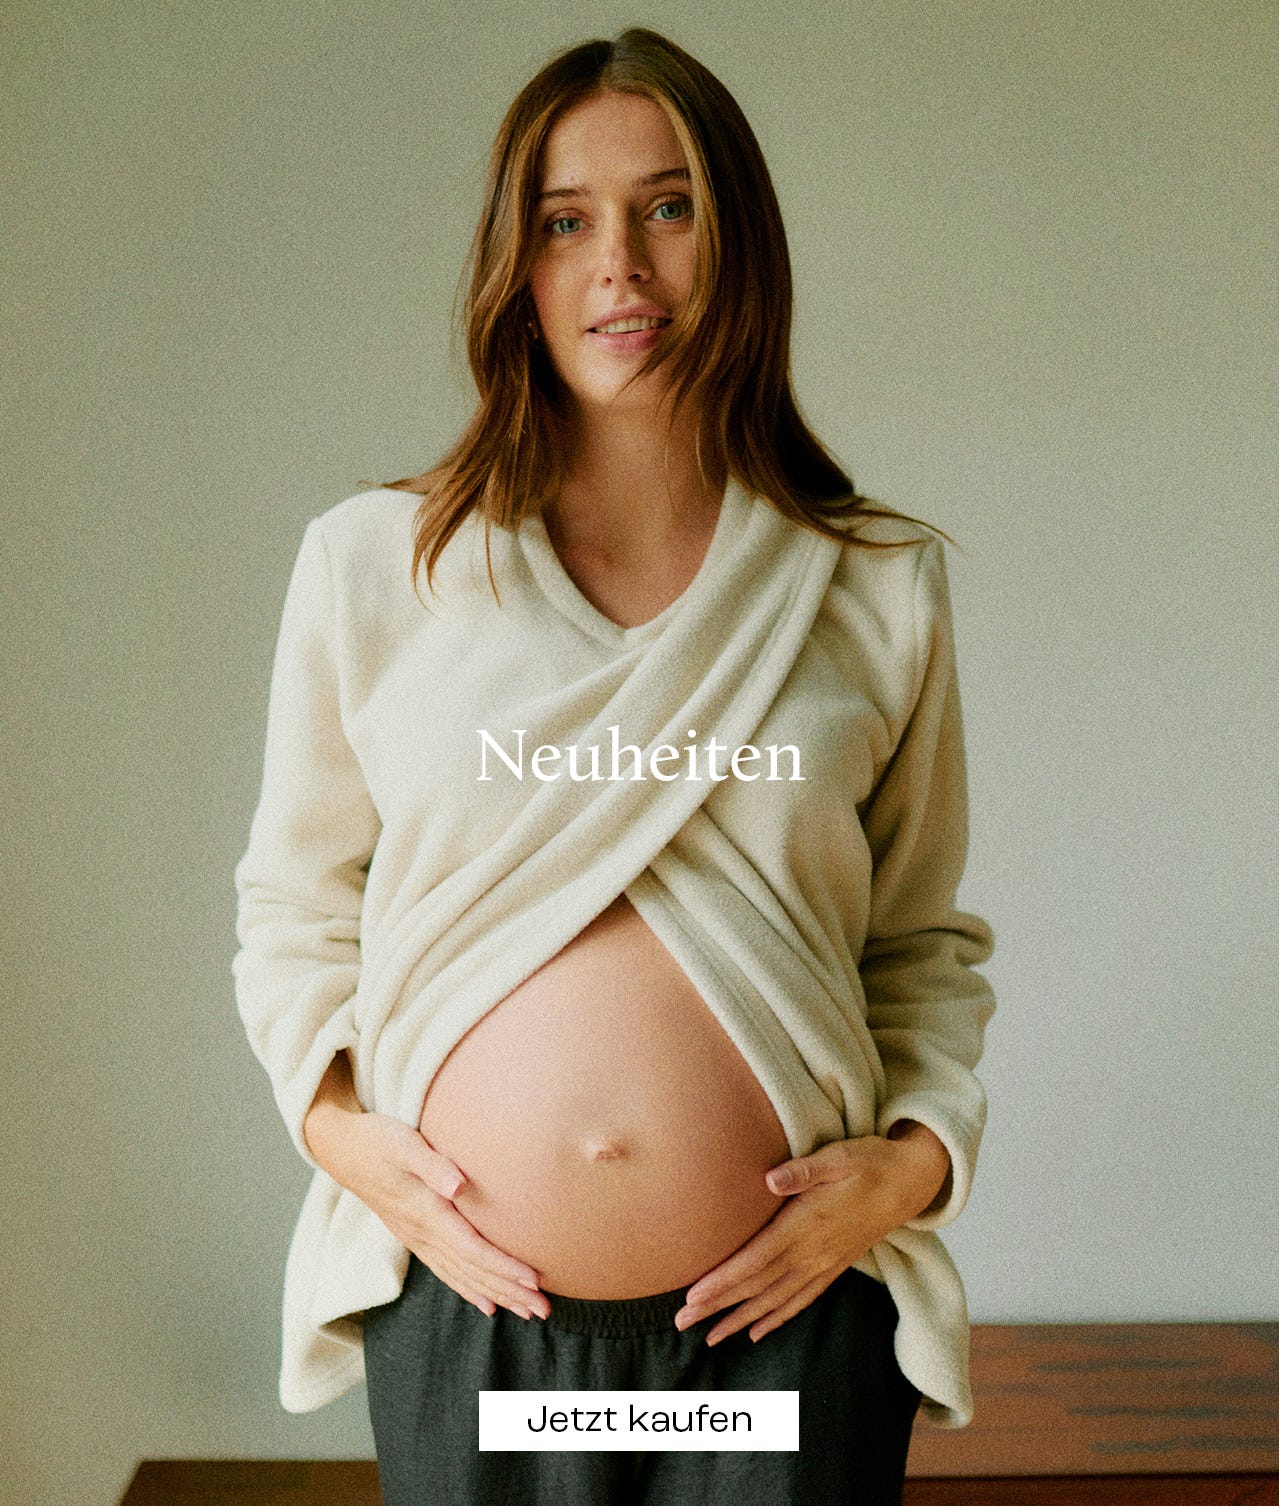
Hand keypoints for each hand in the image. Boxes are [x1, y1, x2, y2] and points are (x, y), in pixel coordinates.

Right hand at [303, 1060, 548, 1321]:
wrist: (341, 1148)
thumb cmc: (377, 1140)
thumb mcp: (403, 1143)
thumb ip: (432, 1164)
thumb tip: (459, 1185)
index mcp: (425, 1213)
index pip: (471, 1250)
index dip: (503, 1267)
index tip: (533, 1280)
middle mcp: (422, 1233)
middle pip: (471, 1271)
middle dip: (509, 1291)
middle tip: (544, 1310)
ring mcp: (417, 1238)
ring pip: (461, 1276)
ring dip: (495, 1295)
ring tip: (526, 1312)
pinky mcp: (414, 1235)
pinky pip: (446, 1271)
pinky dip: (468, 1289)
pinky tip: (487, 1304)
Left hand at [673, 1129, 947, 1345]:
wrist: (911, 1181)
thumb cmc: (871, 1161)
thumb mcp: (840, 1155)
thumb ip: (803, 1169)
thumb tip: (767, 1179)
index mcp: (807, 1224)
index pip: (755, 1260)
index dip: (723, 1281)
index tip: (692, 1297)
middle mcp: (813, 1252)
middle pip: (757, 1286)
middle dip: (718, 1306)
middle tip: (681, 1323)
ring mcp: (825, 1263)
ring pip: (776, 1300)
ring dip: (740, 1320)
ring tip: (710, 1338)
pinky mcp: (834, 1266)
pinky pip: (801, 1300)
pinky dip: (776, 1318)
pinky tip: (757, 1332)